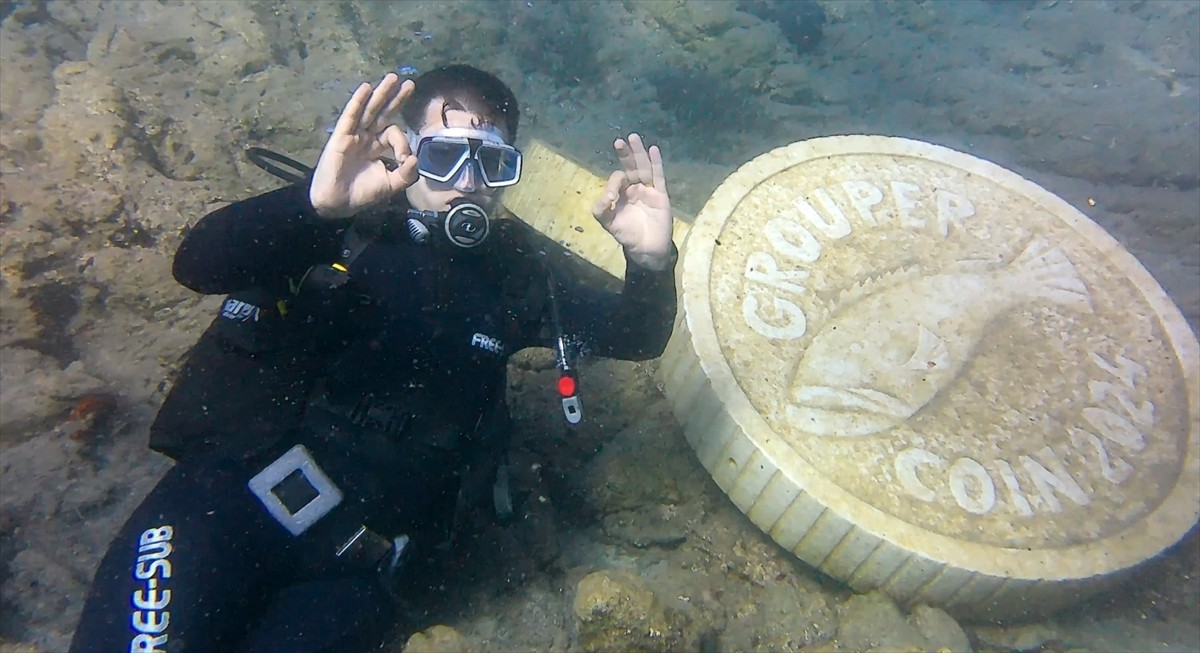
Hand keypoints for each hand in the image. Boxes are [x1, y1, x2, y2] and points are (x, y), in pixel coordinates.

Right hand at [309, 73, 418, 218]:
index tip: (404, 159)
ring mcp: (354, 135)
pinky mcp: (341, 136)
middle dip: (396, 99)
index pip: (394, 134)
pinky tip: (366, 88)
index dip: (403, 143)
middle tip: (409, 83)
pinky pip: (351, 115)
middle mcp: (367, 137)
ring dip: (381, 93)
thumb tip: (414, 158)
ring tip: (393, 78)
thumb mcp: (391, 185)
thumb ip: (406, 174)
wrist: (338, 203)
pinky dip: (358, 101)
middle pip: (383, 113)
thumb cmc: (363, 194)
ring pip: (369, 110)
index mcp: (378, 147)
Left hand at [591, 133, 673, 270]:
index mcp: (622, 193)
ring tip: (634, 137)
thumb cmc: (628, 235)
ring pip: (644, 167)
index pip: (618, 179)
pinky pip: (658, 177)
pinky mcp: (661, 195)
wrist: (647, 249)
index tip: (611, 199)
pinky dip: (656, 163)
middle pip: (630, 166)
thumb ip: (601, 210)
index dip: (613, 184)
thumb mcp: (608, 223)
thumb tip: (606, 197)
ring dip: (639, 153)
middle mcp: (635, 188)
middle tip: (619, 141)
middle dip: (625, 154)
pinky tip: (653, 150)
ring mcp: (649, 190)